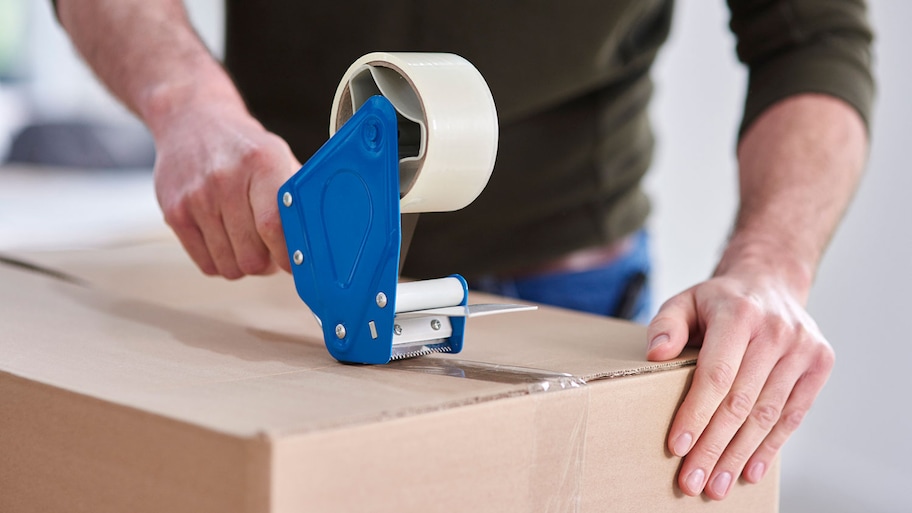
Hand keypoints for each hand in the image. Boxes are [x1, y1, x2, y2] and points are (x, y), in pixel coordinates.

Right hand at [152, 100, 300, 278]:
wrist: (191, 120)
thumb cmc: (244, 147)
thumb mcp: (278, 157)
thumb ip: (298, 197)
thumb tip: (321, 239)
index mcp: (262, 163)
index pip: (274, 227)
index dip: (289, 256)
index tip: (298, 262)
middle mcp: (226, 180)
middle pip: (253, 257)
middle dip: (269, 263)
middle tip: (272, 249)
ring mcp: (196, 198)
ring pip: (231, 267)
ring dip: (245, 264)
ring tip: (250, 243)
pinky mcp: (175, 214)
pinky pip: (207, 265)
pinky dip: (222, 263)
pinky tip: (228, 242)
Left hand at [646, 267, 833, 499]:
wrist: (770, 282)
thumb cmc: (719, 301)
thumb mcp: (685, 300)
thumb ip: (666, 324)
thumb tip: (655, 352)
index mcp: (739, 314)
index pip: (716, 374)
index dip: (697, 413)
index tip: (677, 446)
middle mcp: (776, 331)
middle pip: (741, 402)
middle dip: (714, 447)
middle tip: (692, 481)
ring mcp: (802, 348)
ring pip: (767, 415)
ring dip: (740, 456)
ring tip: (715, 485)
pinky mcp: (820, 364)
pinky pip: (793, 415)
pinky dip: (770, 447)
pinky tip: (749, 471)